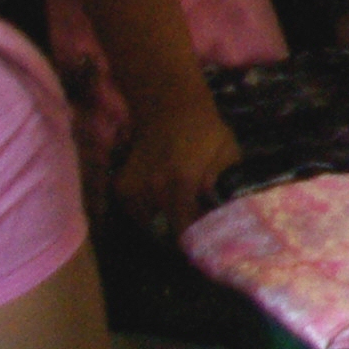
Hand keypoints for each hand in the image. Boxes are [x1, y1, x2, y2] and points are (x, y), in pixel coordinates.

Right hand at [116, 95, 240, 235]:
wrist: (169, 108)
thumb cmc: (205, 130)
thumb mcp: (227, 151)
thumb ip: (225, 179)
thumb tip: (218, 205)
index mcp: (181, 182)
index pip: (184, 228)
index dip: (195, 238)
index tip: (205, 241)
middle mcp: (153, 189)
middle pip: (165, 230)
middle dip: (180, 233)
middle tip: (195, 230)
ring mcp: (133, 189)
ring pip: (149, 224)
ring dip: (163, 223)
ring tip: (179, 214)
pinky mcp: (121, 188)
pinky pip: (136, 212)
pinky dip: (148, 212)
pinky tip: (162, 202)